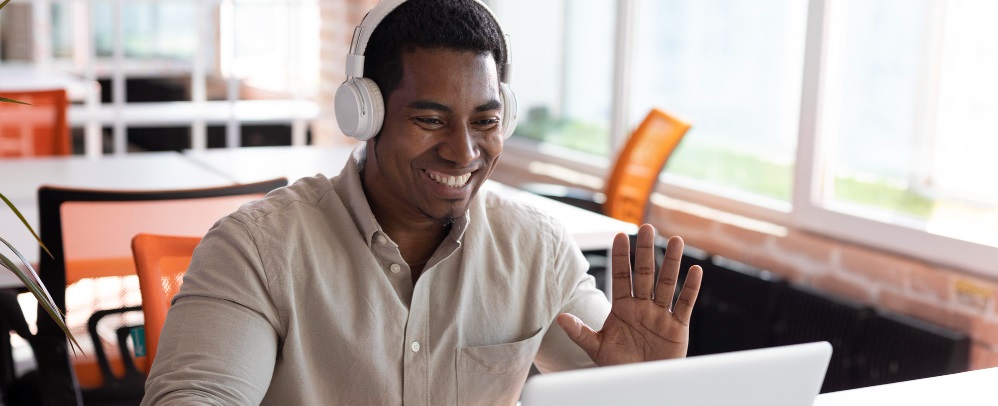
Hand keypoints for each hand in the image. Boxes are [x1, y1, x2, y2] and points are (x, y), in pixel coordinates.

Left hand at [557, 224, 702, 365]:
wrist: (640, 384)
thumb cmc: (618, 366)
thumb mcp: (597, 349)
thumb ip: (580, 333)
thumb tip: (560, 318)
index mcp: (622, 308)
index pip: (621, 277)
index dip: (621, 257)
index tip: (619, 235)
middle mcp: (642, 307)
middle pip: (645, 274)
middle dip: (645, 251)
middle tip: (647, 227)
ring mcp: (660, 315)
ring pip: (667, 283)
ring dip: (672, 262)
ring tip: (676, 240)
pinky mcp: (677, 327)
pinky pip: (685, 304)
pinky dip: (691, 288)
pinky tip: (695, 270)